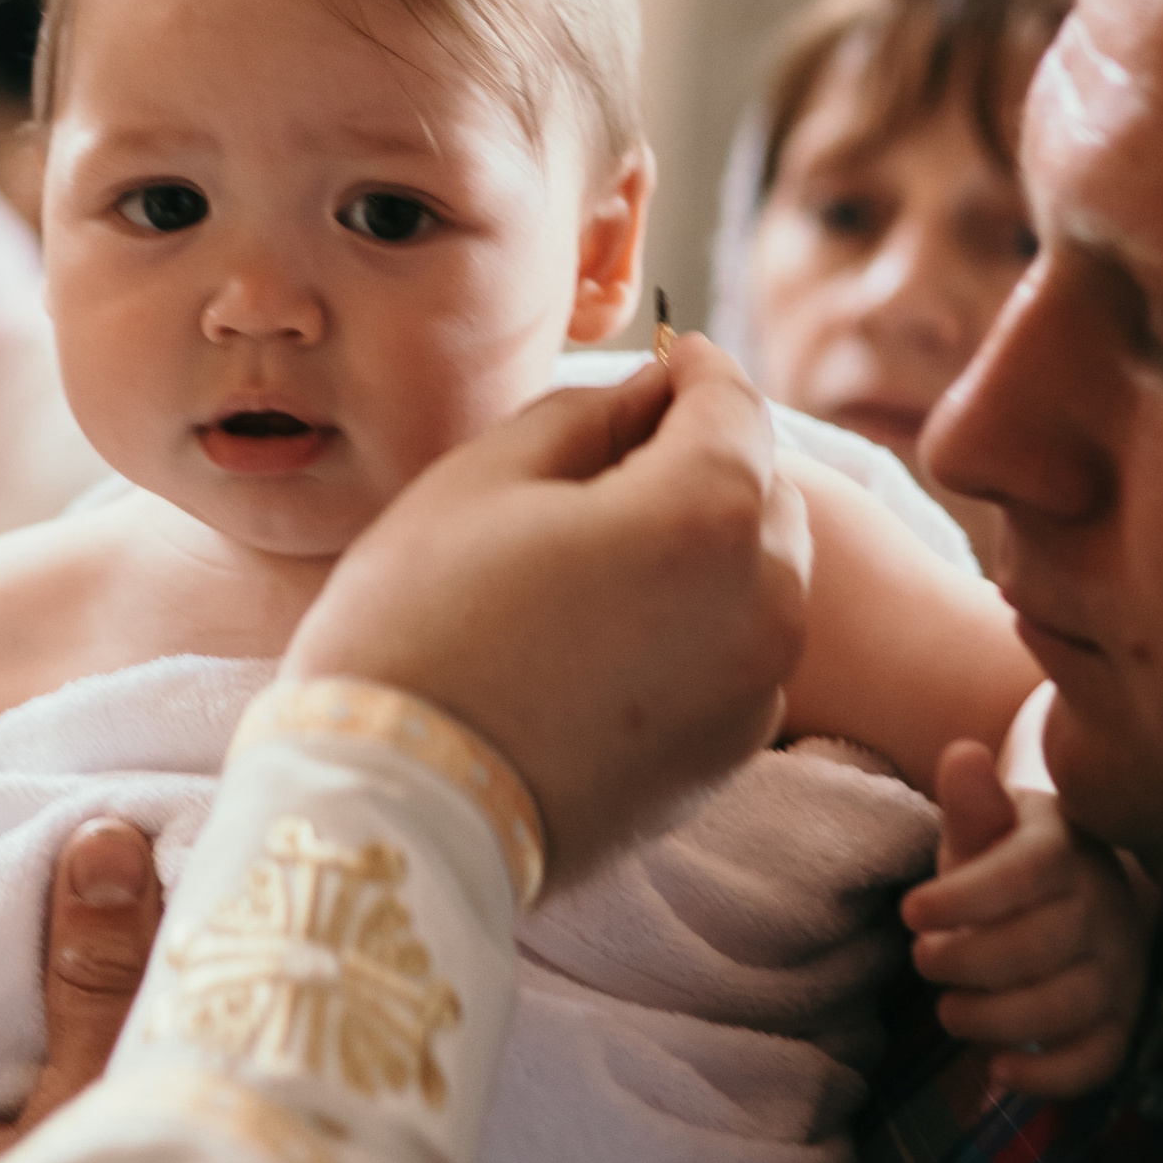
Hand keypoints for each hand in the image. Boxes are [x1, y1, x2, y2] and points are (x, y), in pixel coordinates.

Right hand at [286, 340, 809, 879]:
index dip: (696, 368)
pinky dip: (704, 624)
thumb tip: (646, 398)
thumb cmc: (418, 622)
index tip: (668, 356)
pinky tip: (617, 632)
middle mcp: (763, 600)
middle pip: (765, 492)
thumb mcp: (484, 477)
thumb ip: (586, 414)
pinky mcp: (727, 756)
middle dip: (710, 458)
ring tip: (617, 547)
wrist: (396, 805)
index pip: (735, 404)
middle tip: (628, 452)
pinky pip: (740, 656)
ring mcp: (753, 689)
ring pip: (766, 579)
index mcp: (707, 510)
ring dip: (713, 544)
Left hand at [905, 744, 1150, 1097]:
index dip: (964, 897)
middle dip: (967, 960)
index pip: (1025, 873)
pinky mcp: (1121, 1019)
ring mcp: (1118, 969)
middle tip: (925, 958)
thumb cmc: (1011, 858)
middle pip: (1040, 946)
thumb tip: (962, 755)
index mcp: (1064, 851)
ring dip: (995, 1018)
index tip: (910, 910)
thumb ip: (973, 802)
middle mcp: (1101, 910)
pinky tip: (1000, 1068)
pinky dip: (1050, 1076)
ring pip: (1066, 1006)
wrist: (1079, 892)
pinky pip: (1100, 1058)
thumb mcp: (988, 825)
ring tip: (950, 1010)